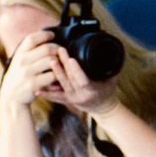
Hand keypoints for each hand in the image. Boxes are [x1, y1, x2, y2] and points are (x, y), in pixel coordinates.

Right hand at [0, 29, 62, 108]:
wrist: (11, 96)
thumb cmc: (20, 75)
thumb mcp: (19, 60)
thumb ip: (30, 50)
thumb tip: (48, 36)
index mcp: (19, 53)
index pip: (32, 39)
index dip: (44, 34)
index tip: (52, 35)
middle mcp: (22, 61)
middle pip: (46, 48)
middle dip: (57, 48)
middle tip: (61, 52)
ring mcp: (27, 73)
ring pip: (51, 61)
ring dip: (60, 61)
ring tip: (62, 63)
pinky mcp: (33, 84)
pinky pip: (52, 76)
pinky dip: (58, 75)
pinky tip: (60, 76)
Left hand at [0, 30, 120, 115]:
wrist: (103, 109)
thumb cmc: (108, 92)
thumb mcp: (113, 79)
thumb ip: (114, 65)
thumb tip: (118, 47)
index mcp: (92, 90)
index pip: (83, 79)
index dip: (76, 70)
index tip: (71, 59)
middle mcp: (81, 95)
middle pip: (70, 79)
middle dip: (64, 64)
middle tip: (59, 50)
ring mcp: (72, 98)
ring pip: (62, 85)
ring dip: (55, 73)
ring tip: (49, 61)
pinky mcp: (66, 100)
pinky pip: (55, 97)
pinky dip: (46, 93)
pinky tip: (37, 89)